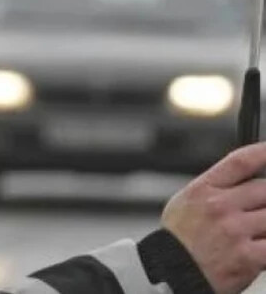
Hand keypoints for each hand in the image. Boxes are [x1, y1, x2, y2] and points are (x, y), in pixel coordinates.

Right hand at [163, 143, 265, 293]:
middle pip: (265, 189)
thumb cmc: (178, 240)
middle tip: (258, 206)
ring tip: (254, 229)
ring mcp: (235, 231)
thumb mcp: (186, 202)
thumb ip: (217, 189)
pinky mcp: (248, 256)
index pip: (241, 162)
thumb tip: (248, 179)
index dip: (263, 152)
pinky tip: (259, 243)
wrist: (170, 273)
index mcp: (203, 189)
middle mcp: (219, 206)